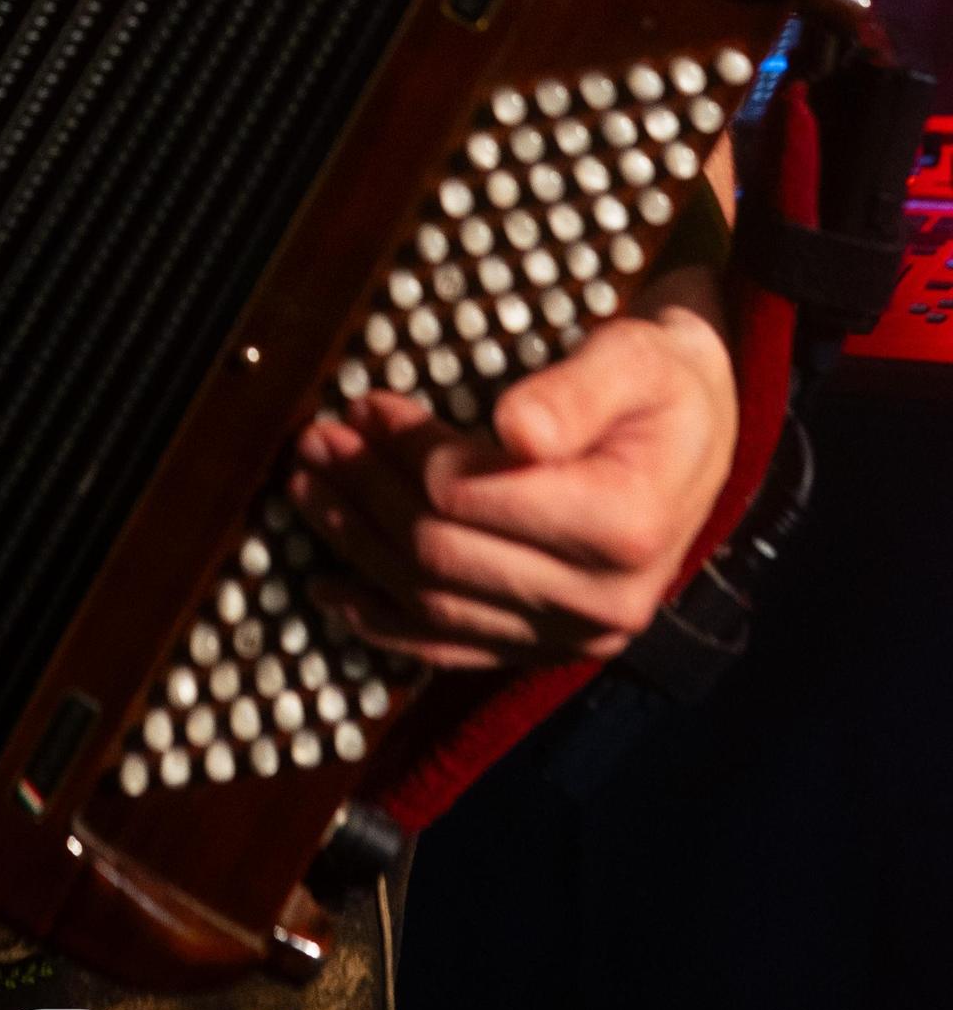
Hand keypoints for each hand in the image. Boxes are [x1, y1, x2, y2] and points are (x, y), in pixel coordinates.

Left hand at [288, 275, 738, 669]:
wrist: (702, 433)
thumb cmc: (662, 384)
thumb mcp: (634, 359)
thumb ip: (573, 390)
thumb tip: (513, 429)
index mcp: (622, 525)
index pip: (469, 495)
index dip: (403, 449)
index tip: (366, 402)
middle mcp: (601, 600)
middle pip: (439, 551)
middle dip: (363, 491)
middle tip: (316, 439)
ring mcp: (575, 635)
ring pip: (432, 602)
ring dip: (356, 546)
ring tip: (307, 488)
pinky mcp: (551, 648)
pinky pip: (450, 649)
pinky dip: (382, 623)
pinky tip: (331, 590)